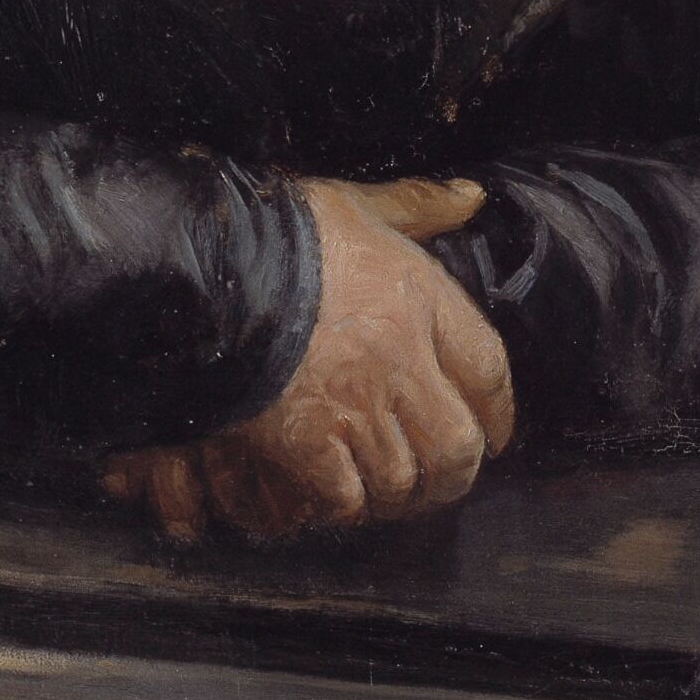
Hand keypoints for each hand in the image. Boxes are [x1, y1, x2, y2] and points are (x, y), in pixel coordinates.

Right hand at [101, 177, 508, 541]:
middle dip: (453, 473)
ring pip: (400, 478)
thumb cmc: (277, 230)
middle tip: (439, 480)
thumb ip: (416, 206)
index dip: (498, 411)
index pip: (488, 368)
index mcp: (418, 298)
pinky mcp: (302, 443)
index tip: (495, 434)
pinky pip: (342, 497)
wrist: (200, 266)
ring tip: (382, 490)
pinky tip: (328, 492)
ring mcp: (352, 405)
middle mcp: (398, 359)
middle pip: (456, 443)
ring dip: (393, 492)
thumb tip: (472, 196)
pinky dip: (339, 503)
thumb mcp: (354, 203)